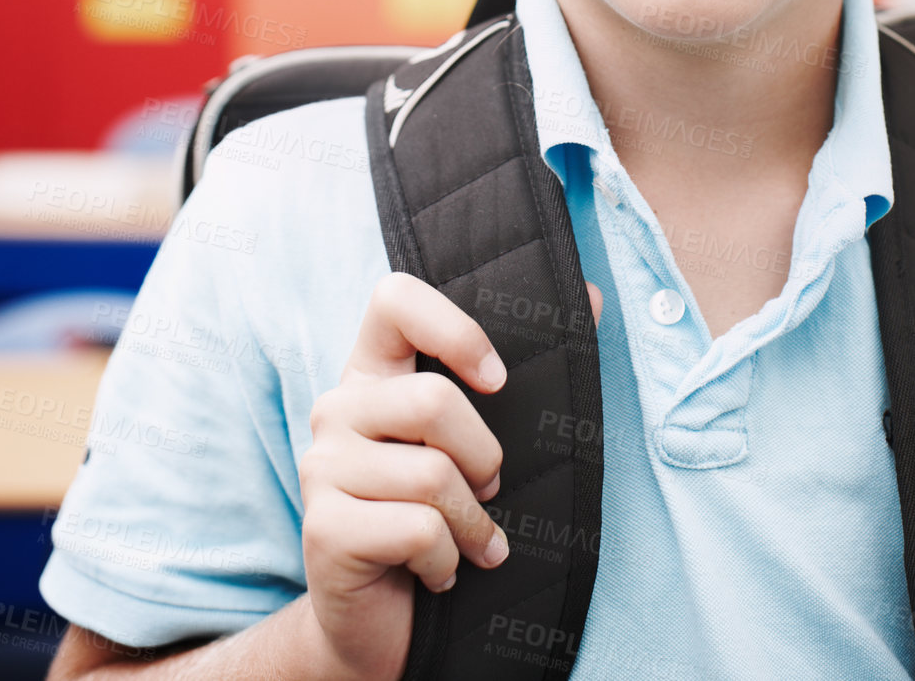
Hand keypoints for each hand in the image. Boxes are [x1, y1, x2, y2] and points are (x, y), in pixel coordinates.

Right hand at [299, 271, 510, 680]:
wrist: (385, 619)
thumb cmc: (440, 513)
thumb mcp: (480, 437)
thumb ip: (529, 365)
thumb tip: (592, 294)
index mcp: (372, 372)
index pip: (394, 298)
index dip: (453, 327)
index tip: (497, 379)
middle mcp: (337, 408)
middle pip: (431, 400)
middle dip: (483, 458)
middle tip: (488, 490)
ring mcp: (321, 467)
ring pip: (431, 474)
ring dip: (472, 522)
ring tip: (473, 541)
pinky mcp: (324, 529)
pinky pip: (418, 530)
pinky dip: (449, 560)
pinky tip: (439, 572)